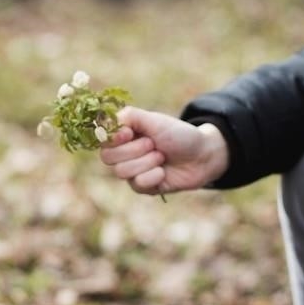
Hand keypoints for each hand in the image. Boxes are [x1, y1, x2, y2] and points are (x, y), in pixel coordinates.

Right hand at [99, 106, 228, 194]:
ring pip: (122, 172)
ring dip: (146, 162)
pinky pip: (137, 184)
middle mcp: (123, 153)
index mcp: (123, 135)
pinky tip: (164, 171)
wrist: (201, 156)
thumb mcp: (154, 120)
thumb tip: (104, 122)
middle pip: (107, 157)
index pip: (102, 139)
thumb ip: (128, 117)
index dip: (112, 138)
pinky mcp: (142, 187)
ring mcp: (131, 171)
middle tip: (152, 144)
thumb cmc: (178, 135)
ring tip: (161, 156)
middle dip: (134, 150)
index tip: (129, 133)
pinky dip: (154, 175)